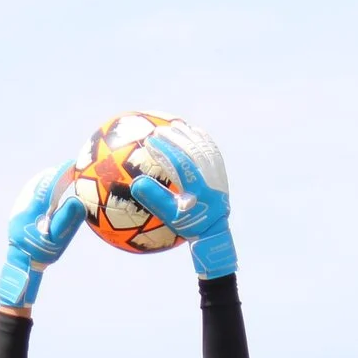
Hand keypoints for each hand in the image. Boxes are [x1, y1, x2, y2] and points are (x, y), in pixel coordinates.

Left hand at [0, 160, 87, 308]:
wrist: (21, 261)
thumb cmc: (41, 252)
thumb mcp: (58, 239)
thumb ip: (68, 219)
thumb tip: (78, 200)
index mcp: (34, 210)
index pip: (50, 185)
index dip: (62, 173)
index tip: (74, 164)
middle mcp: (24, 203)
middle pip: (41, 181)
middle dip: (56, 174)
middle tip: (70, 170)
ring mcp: (19, 205)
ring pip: (35, 184)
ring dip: (48, 179)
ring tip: (61, 176)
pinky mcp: (18, 208)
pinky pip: (31, 191)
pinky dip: (42, 186)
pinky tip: (49, 188)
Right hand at [127, 127, 234, 277]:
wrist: (214, 231)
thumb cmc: (188, 225)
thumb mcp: (169, 216)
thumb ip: (154, 199)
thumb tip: (135, 183)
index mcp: (196, 190)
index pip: (178, 164)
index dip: (163, 151)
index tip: (148, 141)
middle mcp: (209, 180)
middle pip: (192, 152)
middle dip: (175, 139)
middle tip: (158, 129)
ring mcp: (217, 177)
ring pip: (204, 149)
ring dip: (189, 136)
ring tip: (175, 125)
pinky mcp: (222, 174)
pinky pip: (214, 152)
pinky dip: (204, 140)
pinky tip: (195, 131)